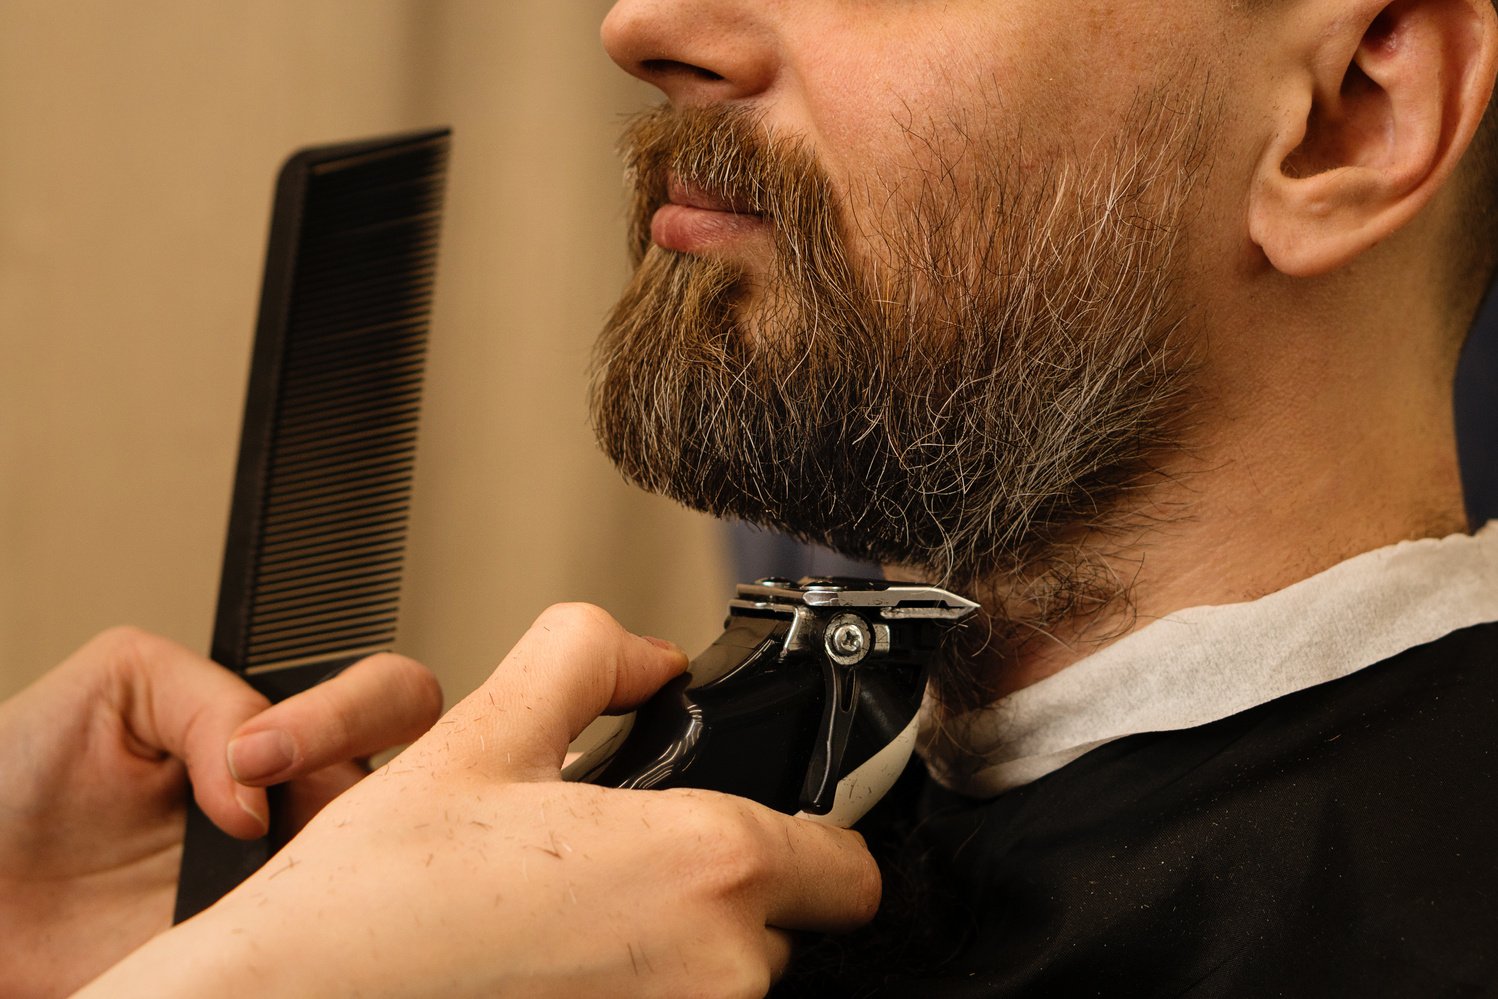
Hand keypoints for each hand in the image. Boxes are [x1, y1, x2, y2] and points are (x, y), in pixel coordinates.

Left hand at [0, 626, 441, 997]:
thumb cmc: (26, 781)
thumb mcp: (121, 684)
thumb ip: (213, 701)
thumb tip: (262, 789)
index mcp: (293, 740)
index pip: (390, 701)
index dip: (347, 717)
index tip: (259, 754)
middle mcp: (309, 819)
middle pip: (412, 798)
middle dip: (353, 800)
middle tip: (251, 826)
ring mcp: (289, 900)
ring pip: (373, 890)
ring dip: (325, 881)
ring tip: (227, 893)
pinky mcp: (261, 968)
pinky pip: (315, 963)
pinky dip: (291, 955)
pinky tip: (223, 944)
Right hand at [84, 604, 881, 998]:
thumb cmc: (373, 910)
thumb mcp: (480, 738)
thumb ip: (582, 660)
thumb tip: (643, 656)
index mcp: (705, 866)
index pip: (848, 867)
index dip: (812, 841)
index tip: (772, 834)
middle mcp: (719, 971)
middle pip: (779, 928)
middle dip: (714, 898)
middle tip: (611, 874)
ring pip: (723, 984)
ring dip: (669, 956)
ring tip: (564, 926)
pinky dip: (631, 993)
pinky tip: (551, 973)